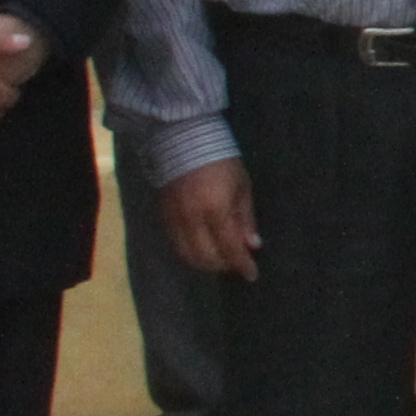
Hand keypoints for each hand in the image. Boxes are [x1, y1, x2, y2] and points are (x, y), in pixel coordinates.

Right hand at [159, 158, 260, 279]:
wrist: (183, 141)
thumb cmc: (221, 161)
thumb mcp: (242, 187)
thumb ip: (246, 218)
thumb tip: (253, 246)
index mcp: (214, 209)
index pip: (229, 247)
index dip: (241, 265)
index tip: (252, 275)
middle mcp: (191, 218)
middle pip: (205, 257)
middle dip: (223, 265)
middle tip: (238, 264)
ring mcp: (173, 219)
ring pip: (187, 255)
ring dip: (206, 263)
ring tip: (223, 259)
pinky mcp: (163, 216)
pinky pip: (176, 245)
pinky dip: (191, 254)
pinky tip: (205, 250)